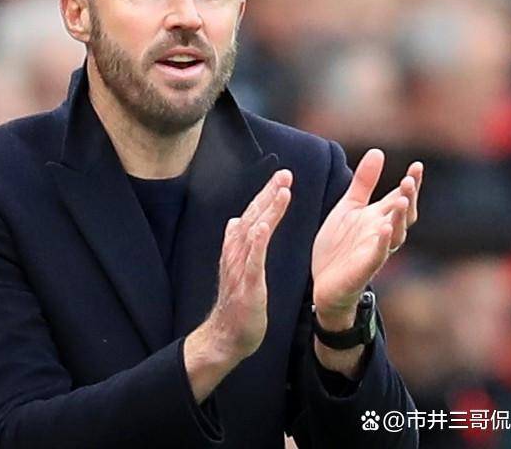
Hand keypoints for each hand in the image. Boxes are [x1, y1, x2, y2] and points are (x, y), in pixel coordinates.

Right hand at [184, 169, 292, 400]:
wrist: (225, 337)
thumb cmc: (237, 305)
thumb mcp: (239, 270)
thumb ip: (239, 245)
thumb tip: (235, 222)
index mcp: (237, 249)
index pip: (253, 216)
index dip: (266, 196)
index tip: (282, 178)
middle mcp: (235, 253)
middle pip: (252, 217)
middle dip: (268, 194)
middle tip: (285, 173)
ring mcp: (239, 269)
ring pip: (252, 233)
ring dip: (266, 210)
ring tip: (281, 191)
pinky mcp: (246, 286)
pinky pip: (251, 260)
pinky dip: (257, 242)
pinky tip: (264, 226)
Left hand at [312, 149, 422, 329]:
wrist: (324, 283)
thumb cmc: (340, 245)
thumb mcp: (348, 207)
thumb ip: (363, 182)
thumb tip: (378, 151)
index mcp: (379, 217)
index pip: (400, 198)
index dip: (411, 183)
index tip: (417, 165)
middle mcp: (382, 233)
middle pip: (403, 215)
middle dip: (408, 198)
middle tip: (409, 180)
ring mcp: (375, 251)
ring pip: (395, 234)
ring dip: (399, 218)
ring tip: (400, 200)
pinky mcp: (364, 268)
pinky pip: (377, 254)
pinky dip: (382, 241)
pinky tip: (383, 227)